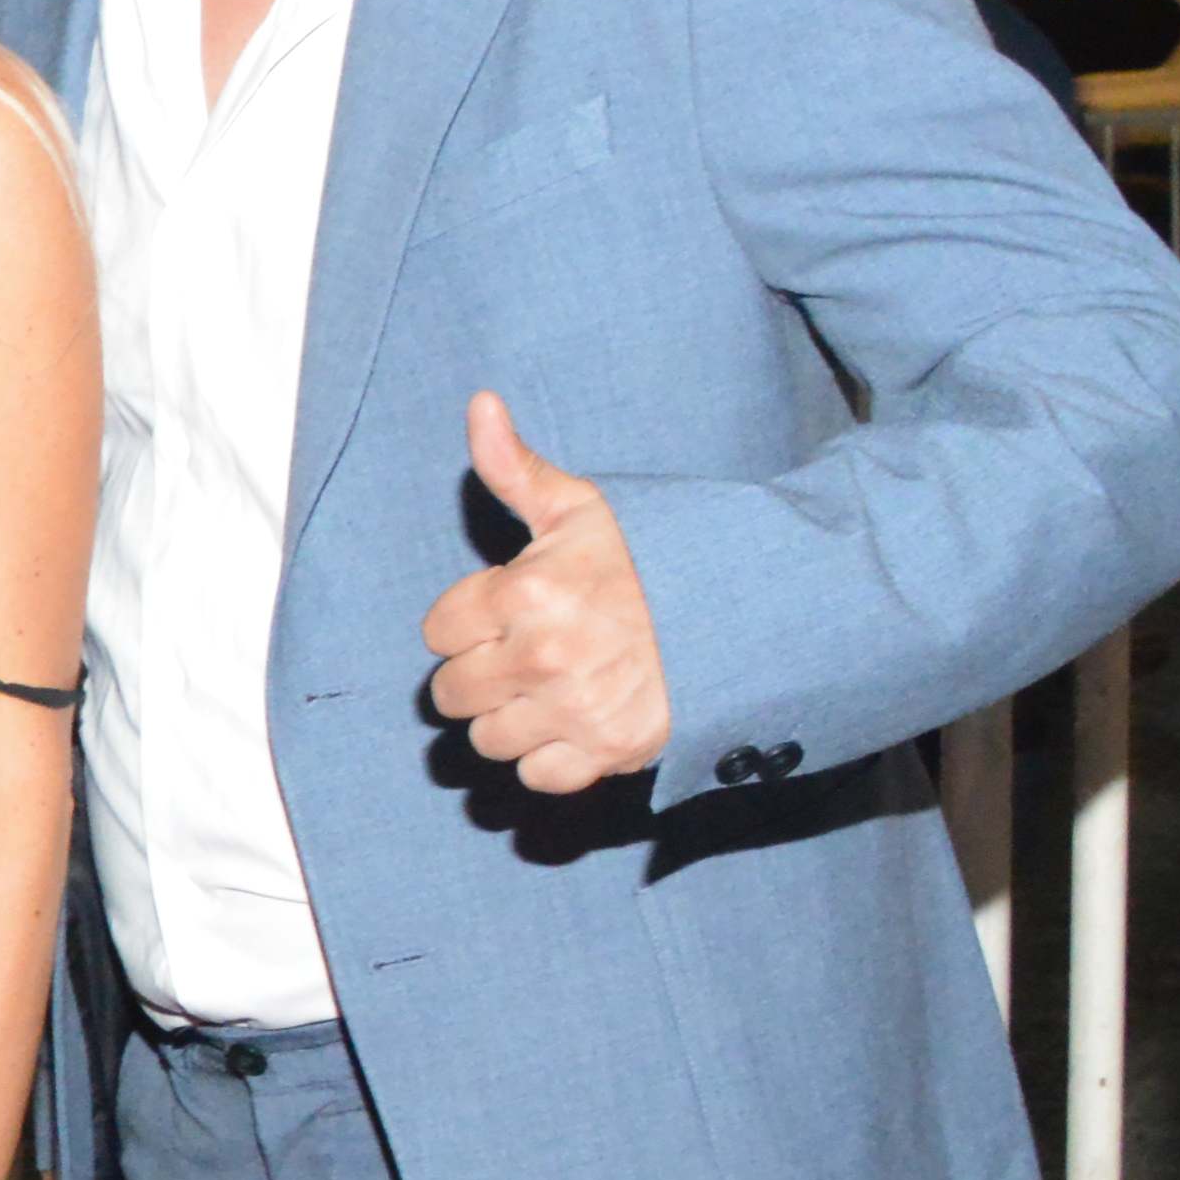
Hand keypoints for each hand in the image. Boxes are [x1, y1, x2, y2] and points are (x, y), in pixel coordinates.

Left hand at [421, 389, 674, 795]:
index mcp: (525, 593)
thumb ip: (516, 468)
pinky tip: (575, 723)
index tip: (506, 613)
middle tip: (527, 654)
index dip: (467, 622)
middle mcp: (540, 657)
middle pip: (450, 692)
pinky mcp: (605, 753)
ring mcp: (572, 710)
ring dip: (510, 718)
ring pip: (486, 739)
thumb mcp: (584, 506)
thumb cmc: (655, 558)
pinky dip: (550, 758)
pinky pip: (536, 775)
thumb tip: (479, 404)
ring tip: (551, 689)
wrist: (742, 614)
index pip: (437, 631)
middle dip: (480, 673)